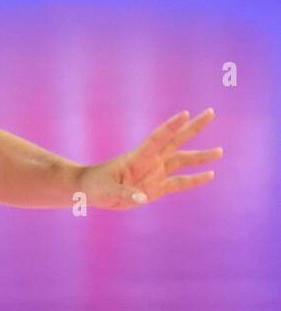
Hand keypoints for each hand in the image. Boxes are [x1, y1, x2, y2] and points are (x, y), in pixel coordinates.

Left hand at [79, 108, 221, 209]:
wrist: (90, 191)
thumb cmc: (95, 186)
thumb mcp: (107, 190)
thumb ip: (125, 193)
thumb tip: (143, 197)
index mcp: (138, 157)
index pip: (158, 138)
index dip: (171, 126)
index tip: (185, 113)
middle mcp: (151, 161)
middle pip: (177, 140)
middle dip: (193, 127)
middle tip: (211, 113)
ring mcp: (156, 172)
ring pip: (183, 160)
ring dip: (201, 156)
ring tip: (220, 151)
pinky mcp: (157, 187)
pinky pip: (180, 182)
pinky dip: (194, 180)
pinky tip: (210, 175)